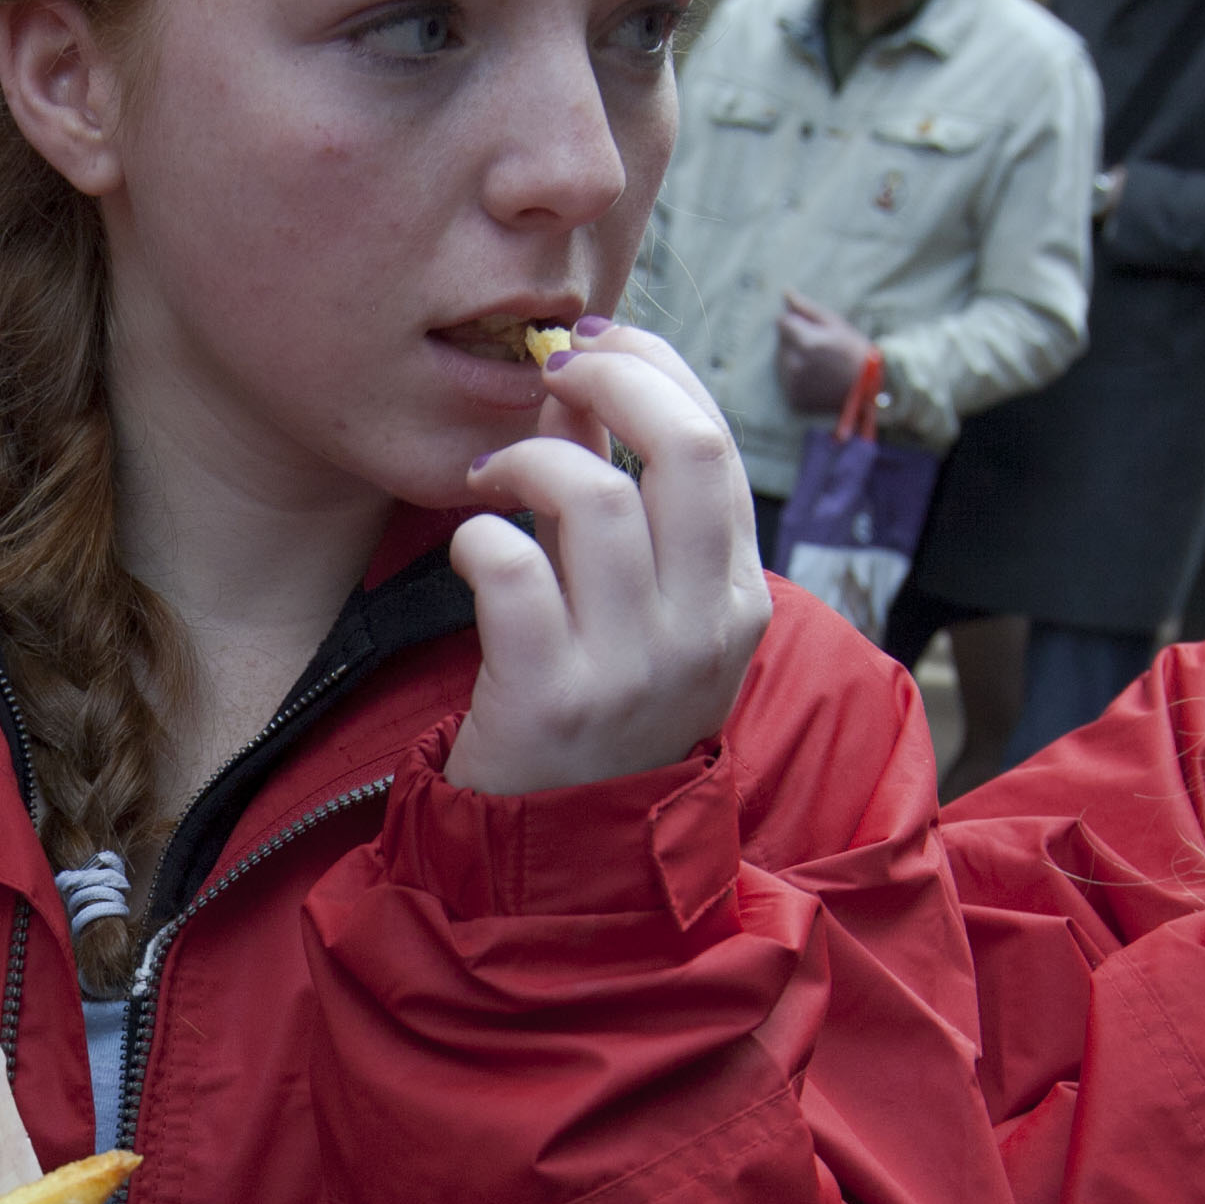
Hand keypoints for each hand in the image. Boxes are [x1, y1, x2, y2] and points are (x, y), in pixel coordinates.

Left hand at [445, 319, 771, 800]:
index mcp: (735, 597)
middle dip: (609, 378)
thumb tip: (578, 389)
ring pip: (597, 498)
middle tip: (548, 373)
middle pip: (683, 445)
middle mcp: (700, 628)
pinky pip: (513, 571)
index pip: (714, 441)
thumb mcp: (649, 618)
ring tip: (493, 482)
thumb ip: (629, 509)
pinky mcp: (552, 698)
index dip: (651, 369)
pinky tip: (469, 550)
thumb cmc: (600, 716)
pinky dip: (479, 539)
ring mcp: (631, 666)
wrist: (566, 856)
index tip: (592, 348)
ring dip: (528, 462)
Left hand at [771, 292, 867, 417]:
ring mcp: (793, 384)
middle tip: (821, 347)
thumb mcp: (835, 323)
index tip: (813, 329)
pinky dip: (796, 376)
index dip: (796, 322)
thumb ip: (806, 308)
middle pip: (781, 342)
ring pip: (780, 361)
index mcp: (805, 342)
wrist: (869, 389)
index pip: (782, 322)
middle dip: (794, 340)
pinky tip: (816, 377)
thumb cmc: (854, 350)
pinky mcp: (794, 398)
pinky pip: (786, 380)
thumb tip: (785, 291)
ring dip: (793, 357)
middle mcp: (795, 365)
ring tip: (819, 363)